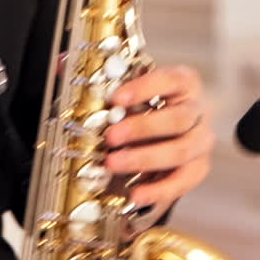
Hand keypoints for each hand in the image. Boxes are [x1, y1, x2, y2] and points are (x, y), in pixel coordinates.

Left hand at [104, 64, 214, 211]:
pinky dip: (160, 189)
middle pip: (178, 118)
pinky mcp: (196, 168)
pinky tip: (136, 194)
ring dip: (145, 158)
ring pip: (182, 150)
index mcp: (182, 84)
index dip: (145, 87)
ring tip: (112, 163)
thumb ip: (93, 76)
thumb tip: (59, 65)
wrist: (156, 136)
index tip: (115, 98)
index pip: (172, 80)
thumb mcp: (121, 90)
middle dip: (142, 128)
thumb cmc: (139, 108)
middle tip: (110, 137)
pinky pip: (185, 180)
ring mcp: (199, 141)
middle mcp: (196, 111)